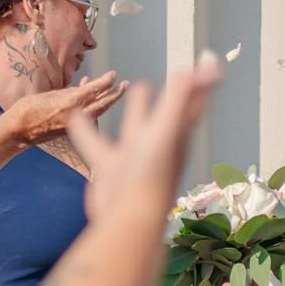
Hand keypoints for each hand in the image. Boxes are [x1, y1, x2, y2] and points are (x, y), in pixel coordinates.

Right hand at [0, 73, 124, 153]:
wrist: (18, 131)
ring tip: (115, 91)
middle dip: (115, 94)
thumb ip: (70, 92)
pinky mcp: (72, 131)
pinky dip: (92, 107)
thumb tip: (86, 88)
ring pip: (97, 112)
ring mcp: (76, 125)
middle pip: (103, 104)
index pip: (95, 90)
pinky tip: (92, 99)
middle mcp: (76, 115)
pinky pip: (87, 117)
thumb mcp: (50, 94)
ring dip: (107, 101)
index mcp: (70, 102)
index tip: (114, 75)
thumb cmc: (28, 109)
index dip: (106, 82)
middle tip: (125, 84)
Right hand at [66, 61, 221, 235]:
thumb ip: (180, 99)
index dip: (199, 84)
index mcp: (175, 135)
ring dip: (136, 109)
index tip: (208, 65)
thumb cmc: (151, 176)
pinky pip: (96, 142)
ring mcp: (134, 156)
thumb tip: (207, 66)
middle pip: (167, 113)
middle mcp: (157, 145)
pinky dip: (86, 129)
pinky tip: (76, 116)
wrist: (126, 220)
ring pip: (135, 125)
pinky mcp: (109, 168)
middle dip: (172, 96)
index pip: (191, 103)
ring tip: (133, 86)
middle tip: (179, 75)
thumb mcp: (167, 131)